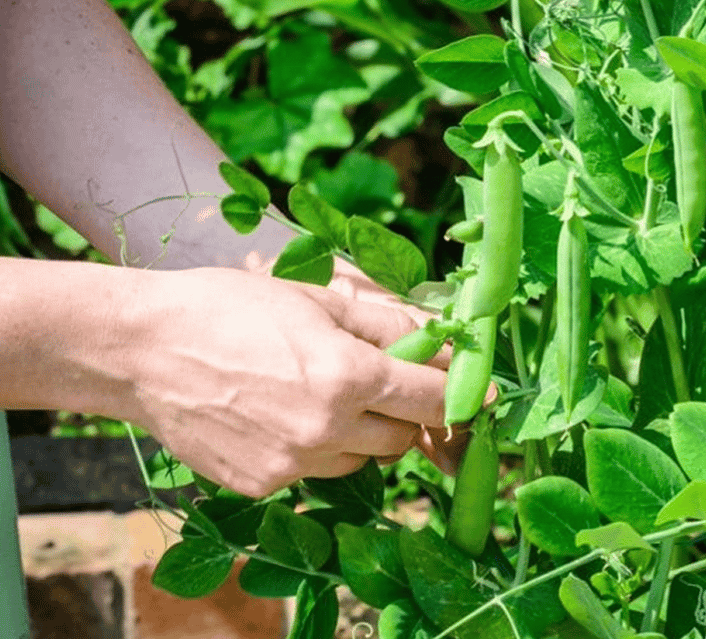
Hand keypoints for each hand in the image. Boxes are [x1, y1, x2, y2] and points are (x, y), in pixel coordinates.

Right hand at [114, 266, 447, 496]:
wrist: (141, 348)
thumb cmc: (231, 309)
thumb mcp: (319, 300)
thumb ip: (389, 326)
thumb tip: (445, 340)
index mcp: (348, 376)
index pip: (433, 400)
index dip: (462, 396)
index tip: (483, 394)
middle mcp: (326, 429)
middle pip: (402, 438)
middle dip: (404, 413)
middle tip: (384, 383)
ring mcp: (292, 465)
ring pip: (361, 462)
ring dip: (359, 434)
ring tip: (318, 394)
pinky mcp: (262, 486)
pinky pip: (314, 474)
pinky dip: (314, 451)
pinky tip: (280, 415)